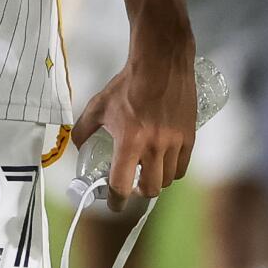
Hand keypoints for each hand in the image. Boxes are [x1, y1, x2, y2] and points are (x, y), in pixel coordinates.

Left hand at [74, 6, 197, 199]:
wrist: (161, 63)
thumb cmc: (128, 84)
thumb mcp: (98, 106)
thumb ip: (84, 129)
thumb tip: (77, 147)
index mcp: (130, 141)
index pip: (122, 185)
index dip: (115, 201)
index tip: (113, 204)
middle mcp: (154, 146)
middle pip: (149, 189)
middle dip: (138, 192)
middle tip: (131, 184)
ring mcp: (175, 142)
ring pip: (167, 179)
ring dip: (155, 180)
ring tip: (148, 171)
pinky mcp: (189, 135)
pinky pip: (183, 166)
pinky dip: (172, 170)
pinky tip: (165, 162)